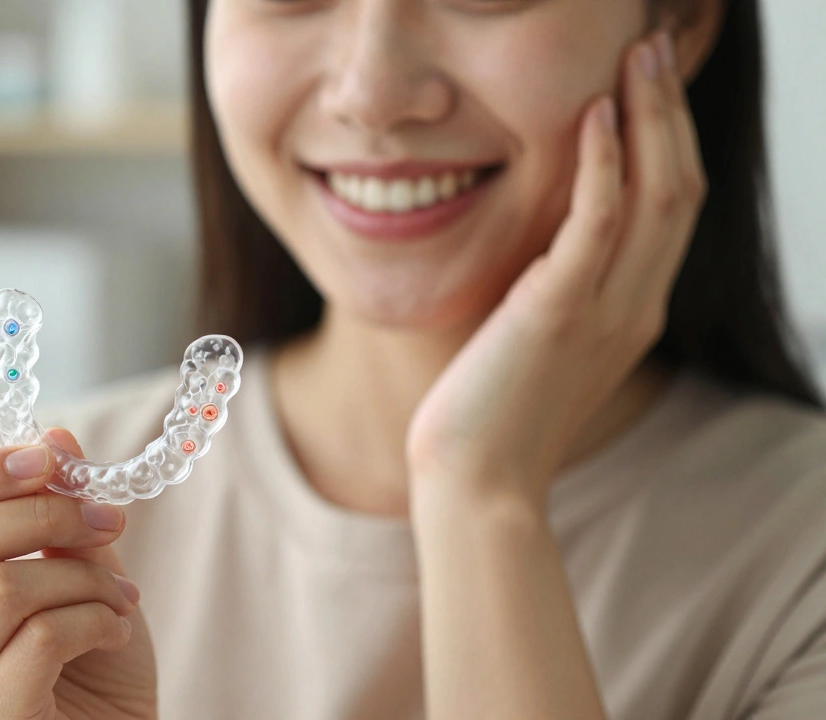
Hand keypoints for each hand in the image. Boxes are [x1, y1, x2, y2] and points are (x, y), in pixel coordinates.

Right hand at [0, 428, 157, 719]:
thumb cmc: (92, 660)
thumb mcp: (81, 567)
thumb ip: (60, 508)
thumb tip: (53, 434)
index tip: (49, 458)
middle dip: (41, 514)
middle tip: (107, 520)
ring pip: (0, 587)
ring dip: (82, 577)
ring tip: (120, 596)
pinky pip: (40, 637)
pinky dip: (96, 621)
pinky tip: (116, 632)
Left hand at [406, 32, 706, 510]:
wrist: (477, 482)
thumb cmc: (492, 416)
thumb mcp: (538, 345)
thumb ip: (558, 294)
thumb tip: (544, 249)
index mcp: (633, 312)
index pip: (671, 210)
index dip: (669, 141)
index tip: (648, 88)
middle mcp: (637, 307)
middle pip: (680, 189)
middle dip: (671, 113)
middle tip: (652, 50)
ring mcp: (607, 310)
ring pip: (656, 195)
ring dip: (650, 119)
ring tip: (636, 58)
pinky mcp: (560, 313)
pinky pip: (598, 223)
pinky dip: (604, 164)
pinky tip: (595, 116)